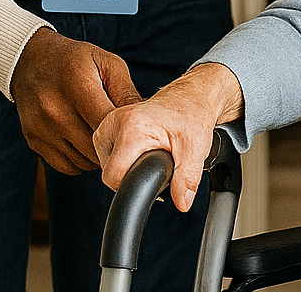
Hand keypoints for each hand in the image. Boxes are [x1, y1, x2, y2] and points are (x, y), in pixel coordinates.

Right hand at [9, 27, 141, 174]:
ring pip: (84, 161)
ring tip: (97, 131)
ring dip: (97, 154)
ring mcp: (41, 128)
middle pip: (96, 147)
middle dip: (113, 144)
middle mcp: (54, 108)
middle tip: (118, 132)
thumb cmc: (75, 61)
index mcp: (76, 84)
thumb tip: (143, 123)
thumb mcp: (106, 63)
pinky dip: (80, 159)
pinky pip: (68, 166)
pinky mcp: (34, 141)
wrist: (30, 61)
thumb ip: (127, 92)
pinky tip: (81, 139)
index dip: (125, 132)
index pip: (108, 124)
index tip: (133, 130)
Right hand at [95, 63, 243, 210]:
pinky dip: (122, 157)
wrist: (190, 97)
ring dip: (125, 167)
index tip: (152, 182)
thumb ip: (187, 179)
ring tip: (147, 155)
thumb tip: (181, 202)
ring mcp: (109, 122)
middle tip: (155, 163)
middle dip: (131, 176)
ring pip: (106, 163)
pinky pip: (107, 153)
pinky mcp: (108, 125)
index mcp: (132, 128)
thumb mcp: (195, 150)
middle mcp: (115, 122)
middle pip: (109, 171)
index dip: (133, 186)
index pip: (113, 175)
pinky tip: (139, 150)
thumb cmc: (192, 116)